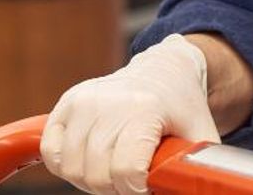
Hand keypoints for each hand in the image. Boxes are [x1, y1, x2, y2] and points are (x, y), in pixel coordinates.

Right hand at [41, 34, 221, 194]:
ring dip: (90, 179)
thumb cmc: (183, 107)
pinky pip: (51, 152)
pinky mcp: (67, 103)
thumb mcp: (201, 134)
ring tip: (113, 170)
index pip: (126, 170)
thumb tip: (201, 189)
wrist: (164, 69)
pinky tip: (90, 160)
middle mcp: (110, 103)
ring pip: (70, 168)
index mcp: (146, 109)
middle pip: (96, 174)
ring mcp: (85, 101)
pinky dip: (66, 165)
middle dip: (114, 188)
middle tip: (131, 180)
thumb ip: (199, 167)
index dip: (136, 188)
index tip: (146, 186)